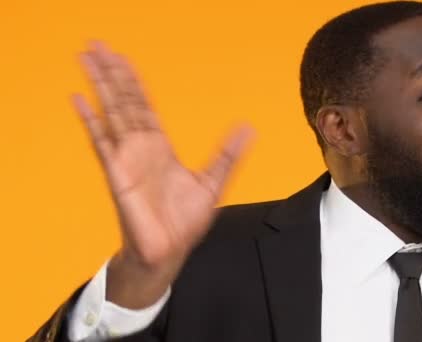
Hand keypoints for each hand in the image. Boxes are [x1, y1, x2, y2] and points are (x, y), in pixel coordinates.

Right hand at [72, 42, 253, 307]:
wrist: (168, 251)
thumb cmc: (184, 222)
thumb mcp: (213, 182)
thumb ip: (228, 154)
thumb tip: (248, 129)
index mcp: (160, 148)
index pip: (144, 107)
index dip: (134, 83)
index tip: (123, 60)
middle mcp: (140, 148)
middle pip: (124, 102)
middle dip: (112, 74)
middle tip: (98, 45)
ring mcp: (127, 158)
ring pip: (111, 113)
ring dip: (100, 85)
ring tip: (87, 58)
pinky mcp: (117, 174)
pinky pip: (101, 141)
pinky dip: (90, 119)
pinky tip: (79, 99)